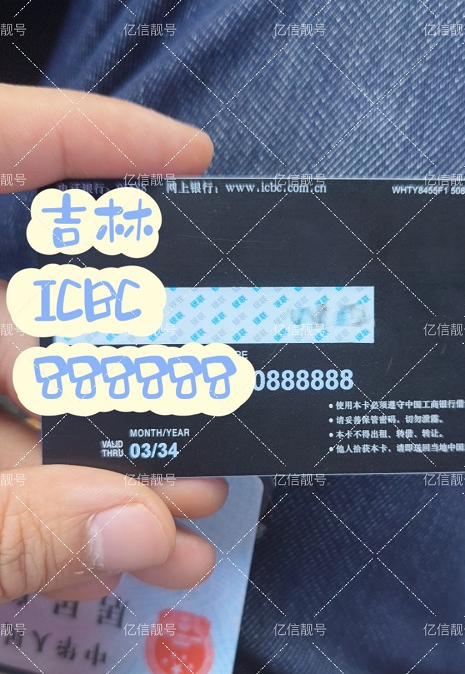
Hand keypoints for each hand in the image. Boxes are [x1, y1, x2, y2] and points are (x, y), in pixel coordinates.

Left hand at [0, 84, 225, 601]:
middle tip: (216, 404)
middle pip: (43, 310)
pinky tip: (138, 553)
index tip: (192, 158)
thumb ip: (3, 526)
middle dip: (142, 366)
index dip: (98, 140)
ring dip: (124, 467)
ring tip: (195, 509)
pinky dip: (74, 517)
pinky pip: (13, 475)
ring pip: (37, 408)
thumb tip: (142, 530)